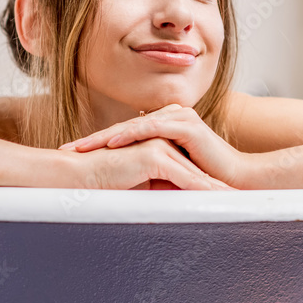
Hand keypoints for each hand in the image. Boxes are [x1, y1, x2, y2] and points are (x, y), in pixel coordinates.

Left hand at [59, 104, 249, 187]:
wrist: (235, 182)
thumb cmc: (205, 183)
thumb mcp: (167, 176)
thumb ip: (147, 172)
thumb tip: (120, 186)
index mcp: (165, 127)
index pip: (125, 135)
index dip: (98, 146)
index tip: (74, 157)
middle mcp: (170, 117)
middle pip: (123, 128)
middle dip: (93, 140)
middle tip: (67, 150)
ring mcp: (178, 117)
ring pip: (132, 126)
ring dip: (104, 137)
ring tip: (81, 147)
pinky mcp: (185, 125)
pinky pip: (151, 128)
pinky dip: (130, 135)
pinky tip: (111, 143)